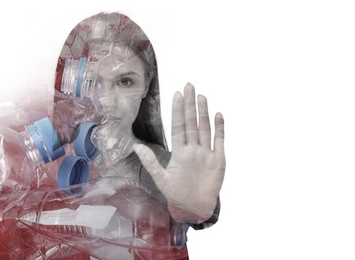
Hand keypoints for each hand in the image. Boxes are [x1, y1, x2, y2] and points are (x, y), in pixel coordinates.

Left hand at [133, 83, 224, 222]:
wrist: (194, 207)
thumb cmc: (177, 193)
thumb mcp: (160, 178)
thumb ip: (150, 161)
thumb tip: (135, 146)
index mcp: (179, 151)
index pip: (178, 125)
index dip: (178, 110)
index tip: (177, 94)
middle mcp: (193, 148)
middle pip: (192, 122)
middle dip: (190, 104)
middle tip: (189, 86)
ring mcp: (206, 152)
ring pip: (205, 128)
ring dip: (203, 113)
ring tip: (202, 97)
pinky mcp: (218, 160)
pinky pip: (219, 141)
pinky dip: (219, 128)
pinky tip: (218, 115)